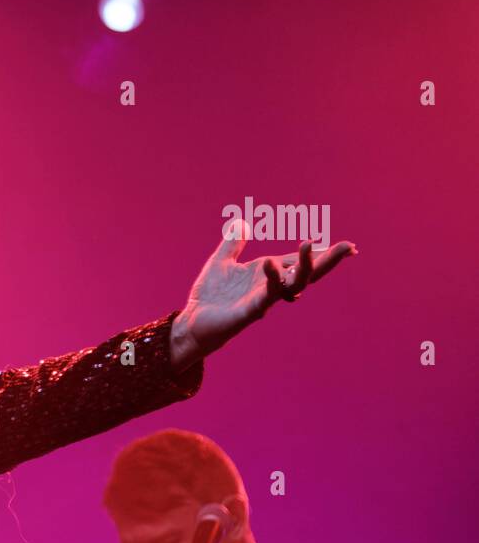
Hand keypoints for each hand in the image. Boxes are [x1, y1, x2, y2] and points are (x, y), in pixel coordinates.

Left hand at [170, 218, 357, 370]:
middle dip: (329, 260)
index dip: (322, 253)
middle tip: (349, 248)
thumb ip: (233, 243)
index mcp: (267, 273)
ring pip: (294, 284)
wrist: (192, 321)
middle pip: (307, 272)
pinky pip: (266, 296)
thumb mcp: (221, 262)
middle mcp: (270, 286)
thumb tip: (241, 221)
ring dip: (305, 266)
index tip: (348, 246)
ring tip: (308, 245)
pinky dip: (272, 281)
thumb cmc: (209, 295)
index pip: (300, 261)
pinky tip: (270, 264)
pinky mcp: (250, 311)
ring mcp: (263, 299)